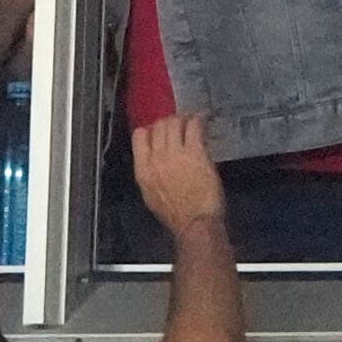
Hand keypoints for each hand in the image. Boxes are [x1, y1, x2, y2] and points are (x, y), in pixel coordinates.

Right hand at [130, 115, 224, 231]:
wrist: (194, 223)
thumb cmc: (176, 215)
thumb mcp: (152, 195)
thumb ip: (151, 174)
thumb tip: (156, 161)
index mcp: (143, 169)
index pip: (139, 136)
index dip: (150, 129)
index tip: (158, 129)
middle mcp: (156, 157)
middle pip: (158, 126)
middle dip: (169, 122)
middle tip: (179, 123)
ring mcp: (176, 153)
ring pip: (174, 123)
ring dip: (183, 118)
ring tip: (191, 119)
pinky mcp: (196, 152)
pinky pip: (194, 127)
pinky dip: (198, 119)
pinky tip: (203, 119)